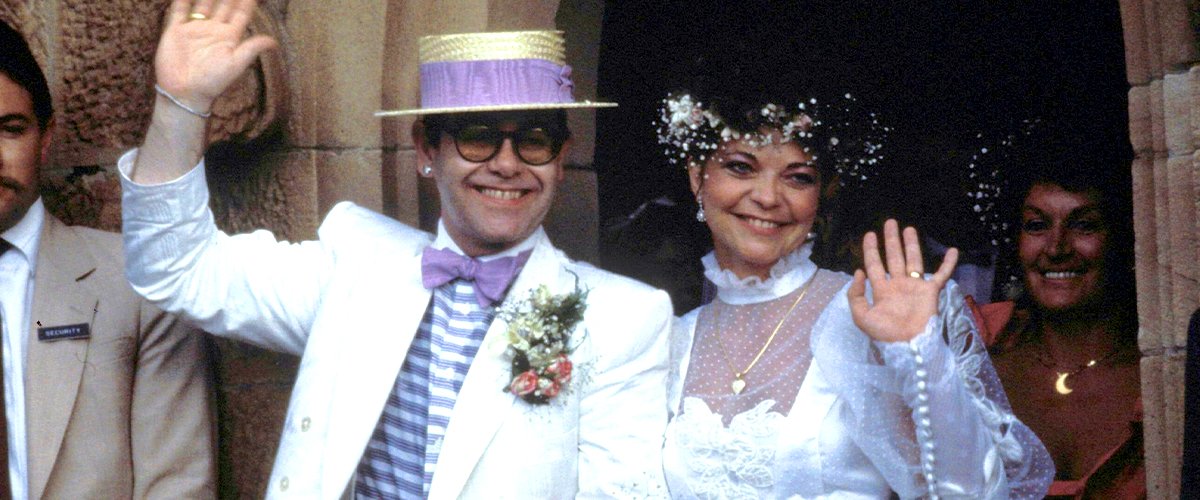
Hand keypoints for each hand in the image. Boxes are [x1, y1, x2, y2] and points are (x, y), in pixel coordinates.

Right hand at [154, 0, 276, 111]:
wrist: (185, 92)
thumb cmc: (213, 81)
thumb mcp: (236, 64)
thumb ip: (252, 49)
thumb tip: (274, 42)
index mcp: (229, 37)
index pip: (241, 13)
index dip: (247, 0)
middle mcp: (213, 30)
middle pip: (223, 4)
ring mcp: (194, 29)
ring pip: (203, 3)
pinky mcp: (175, 31)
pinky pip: (179, 10)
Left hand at [848, 219, 957, 341]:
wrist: (909, 345)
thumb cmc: (885, 333)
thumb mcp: (861, 316)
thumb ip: (856, 295)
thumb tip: (858, 272)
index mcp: (882, 291)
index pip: (875, 265)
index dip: (871, 250)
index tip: (870, 234)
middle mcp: (898, 285)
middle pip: (894, 258)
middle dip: (891, 240)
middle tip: (890, 222)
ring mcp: (915, 287)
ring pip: (913, 261)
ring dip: (911, 245)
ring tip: (908, 228)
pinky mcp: (931, 291)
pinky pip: (941, 274)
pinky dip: (948, 263)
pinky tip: (953, 250)